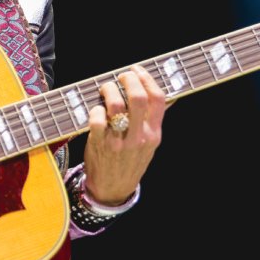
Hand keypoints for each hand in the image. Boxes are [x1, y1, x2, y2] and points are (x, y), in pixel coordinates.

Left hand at [82, 65, 165, 203]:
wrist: (113, 189)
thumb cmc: (130, 162)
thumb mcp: (149, 144)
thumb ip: (153, 121)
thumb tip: (164, 95)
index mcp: (154, 134)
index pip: (158, 99)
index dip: (147, 79)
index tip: (137, 70)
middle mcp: (139, 137)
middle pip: (137, 97)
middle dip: (128, 79)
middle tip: (120, 77)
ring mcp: (119, 141)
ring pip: (115, 104)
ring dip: (108, 89)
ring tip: (106, 89)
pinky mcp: (100, 144)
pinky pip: (97, 118)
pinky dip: (95, 109)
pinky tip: (97, 109)